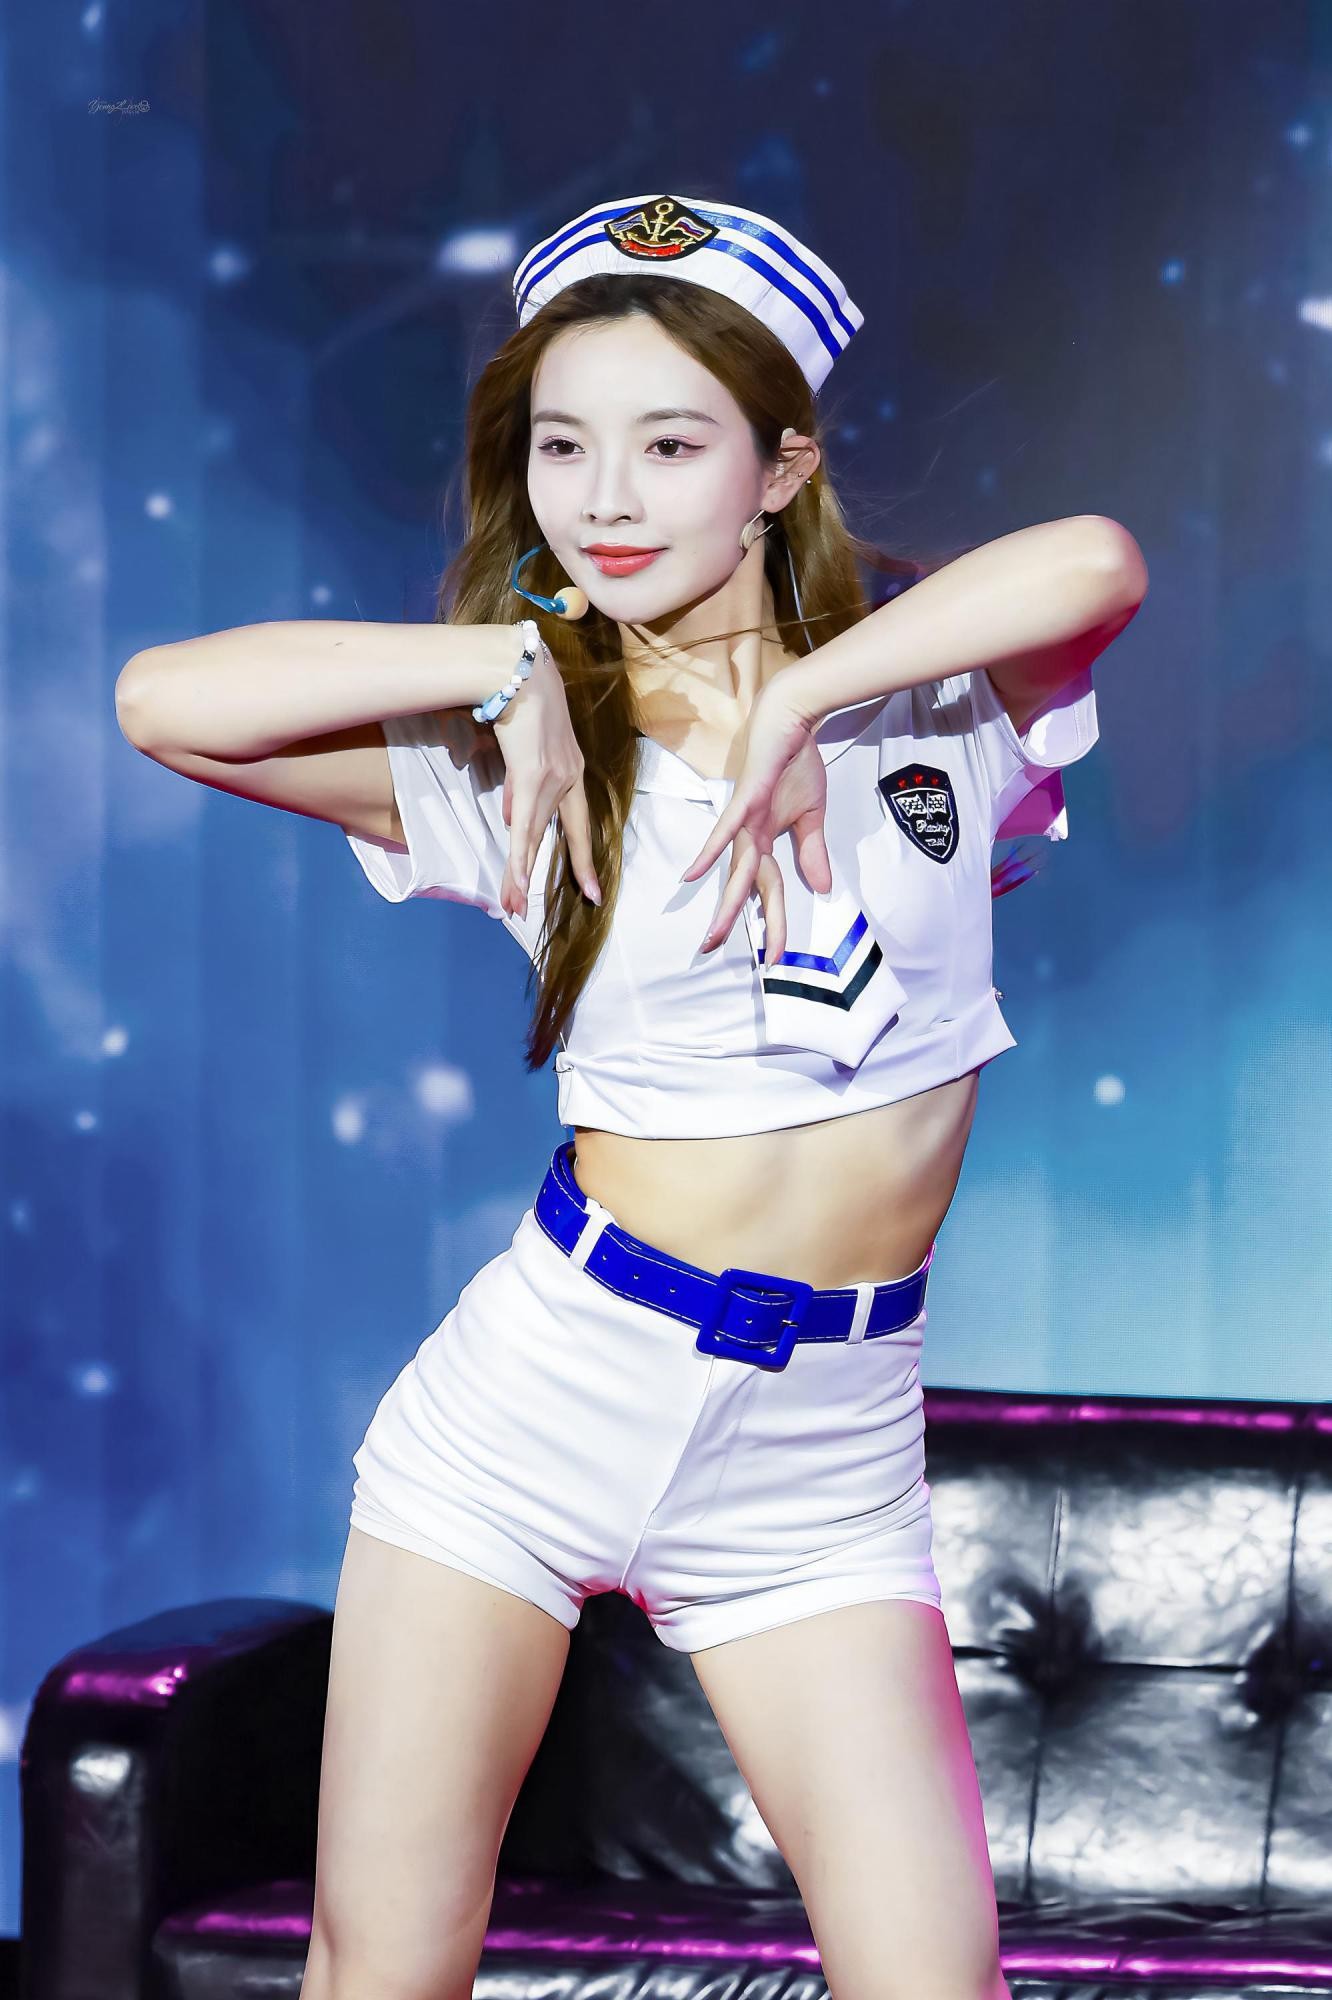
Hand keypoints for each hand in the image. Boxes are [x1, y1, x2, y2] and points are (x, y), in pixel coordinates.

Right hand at [490, 629, 600, 918]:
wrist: (517, 671)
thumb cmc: (520, 699)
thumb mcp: (525, 750)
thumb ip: (521, 785)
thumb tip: (510, 816)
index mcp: (570, 772)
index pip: (578, 824)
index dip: (584, 856)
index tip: (592, 887)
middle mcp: (568, 778)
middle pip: (558, 836)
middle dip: (554, 872)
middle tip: (557, 905)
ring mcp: (552, 778)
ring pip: (534, 837)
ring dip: (520, 873)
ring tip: (513, 904)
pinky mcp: (533, 775)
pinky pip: (523, 825)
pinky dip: (518, 854)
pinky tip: (515, 878)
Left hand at [679, 674, 831, 960]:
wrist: (793, 722)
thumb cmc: (796, 764)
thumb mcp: (813, 817)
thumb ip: (813, 853)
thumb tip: (824, 889)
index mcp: (765, 841)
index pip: (771, 890)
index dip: (775, 923)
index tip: (775, 958)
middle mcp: (749, 836)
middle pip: (745, 887)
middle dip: (732, 922)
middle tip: (713, 952)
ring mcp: (745, 819)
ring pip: (735, 869)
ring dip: (725, 903)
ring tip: (713, 935)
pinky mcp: (746, 799)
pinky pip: (726, 830)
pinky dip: (710, 852)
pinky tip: (693, 875)